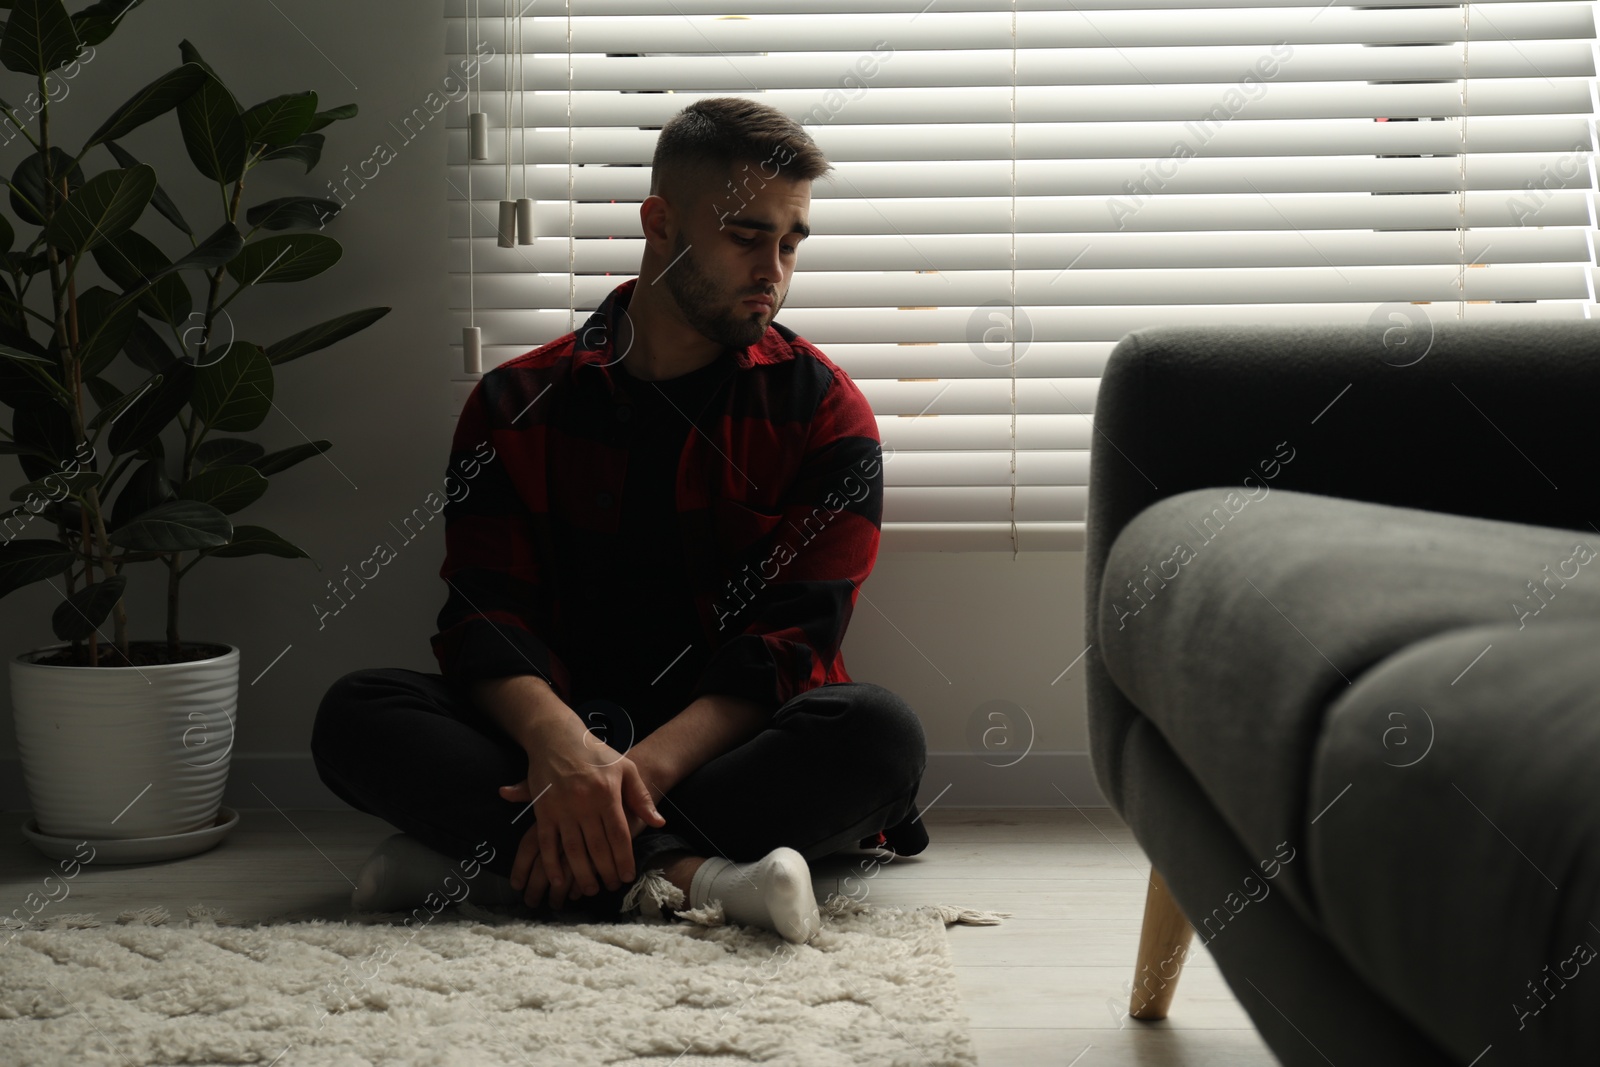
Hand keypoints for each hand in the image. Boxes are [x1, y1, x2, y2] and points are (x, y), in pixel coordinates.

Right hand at [498, 729, 665, 908]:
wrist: (557, 737)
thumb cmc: (595, 753)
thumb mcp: (625, 768)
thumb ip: (641, 797)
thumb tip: (658, 822)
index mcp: (607, 794)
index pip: (618, 835)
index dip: (623, 859)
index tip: (627, 876)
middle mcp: (584, 803)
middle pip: (597, 847)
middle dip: (605, 871)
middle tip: (611, 887)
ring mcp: (562, 808)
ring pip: (573, 850)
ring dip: (581, 874)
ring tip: (591, 889)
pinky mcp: (543, 811)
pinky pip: (547, 843)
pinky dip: (552, 864)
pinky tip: (559, 880)